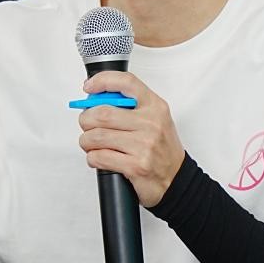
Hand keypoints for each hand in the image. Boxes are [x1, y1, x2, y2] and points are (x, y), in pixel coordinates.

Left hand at [77, 70, 185, 206]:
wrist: (177, 180)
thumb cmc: (162, 150)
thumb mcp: (155, 119)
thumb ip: (131, 107)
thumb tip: (96, 99)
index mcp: (155, 107)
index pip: (126, 82)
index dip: (102, 81)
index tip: (89, 87)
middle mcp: (151, 123)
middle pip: (102, 113)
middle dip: (86, 119)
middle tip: (87, 124)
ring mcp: (143, 145)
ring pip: (96, 137)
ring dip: (86, 141)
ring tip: (91, 144)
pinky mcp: (135, 166)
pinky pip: (99, 157)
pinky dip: (92, 158)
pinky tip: (98, 158)